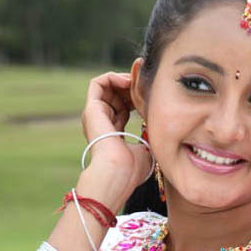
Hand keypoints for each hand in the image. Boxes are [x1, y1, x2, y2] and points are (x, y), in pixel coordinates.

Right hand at [80, 71, 150, 197]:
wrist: (118, 172)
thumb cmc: (132, 169)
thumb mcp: (146, 148)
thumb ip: (149, 134)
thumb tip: (158, 123)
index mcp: (113, 134)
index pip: (123, 108)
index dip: (137, 99)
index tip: (150, 96)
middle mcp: (101, 123)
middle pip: (115, 95)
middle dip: (131, 88)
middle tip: (144, 86)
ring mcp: (95, 116)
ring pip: (107, 87)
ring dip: (123, 80)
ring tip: (137, 83)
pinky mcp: (91, 108)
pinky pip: (98, 83)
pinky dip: (113, 77)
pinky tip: (128, 82)